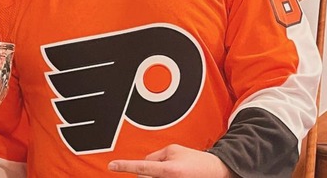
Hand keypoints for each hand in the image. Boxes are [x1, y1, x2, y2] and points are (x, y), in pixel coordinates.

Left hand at [107, 144, 231, 176]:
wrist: (215, 172)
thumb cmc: (195, 161)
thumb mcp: (173, 150)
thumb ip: (154, 156)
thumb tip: (142, 164)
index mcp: (169, 170)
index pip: (142, 167)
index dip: (125, 166)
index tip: (112, 166)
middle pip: (143, 176)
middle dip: (149, 171)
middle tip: (167, 166)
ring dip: (155, 175)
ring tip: (173, 172)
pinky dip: (160, 176)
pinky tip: (172, 174)